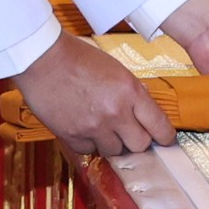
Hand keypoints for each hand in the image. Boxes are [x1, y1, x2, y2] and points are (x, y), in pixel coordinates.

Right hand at [14, 34, 173, 156]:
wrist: (43, 59)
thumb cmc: (77, 57)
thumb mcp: (115, 68)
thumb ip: (131, 90)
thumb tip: (143, 107)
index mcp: (130, 91)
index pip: (159, 125)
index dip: (164, 136)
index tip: (164, 139)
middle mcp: (115, 112)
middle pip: (140, 145)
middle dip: (137, 140)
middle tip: (129, 132)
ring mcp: (94, 126)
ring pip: (114, 151)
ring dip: (111, 142)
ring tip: (101, 126)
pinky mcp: (72, 135)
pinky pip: (89, 150)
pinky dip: (88, 143)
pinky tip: (83, 127)